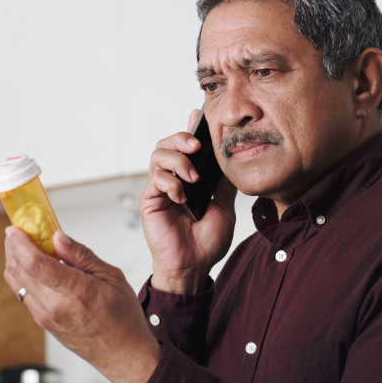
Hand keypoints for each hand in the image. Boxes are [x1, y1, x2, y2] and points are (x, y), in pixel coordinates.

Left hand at [3, 227, 159, 382]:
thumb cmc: (123, 318)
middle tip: (19, 230)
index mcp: (74, 291)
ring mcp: (45, 316)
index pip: (35, 263)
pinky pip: (24, 294)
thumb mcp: (111, 276)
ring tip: (26, 245)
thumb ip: (81, 255)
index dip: (20, 242)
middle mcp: (54, 306)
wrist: (123, 354)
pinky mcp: (43, 322)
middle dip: (13, 246)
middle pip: (18, 270)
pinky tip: (35, 266)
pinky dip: (24, 276)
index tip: (14, 228)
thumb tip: (59, 237)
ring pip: (16, 283)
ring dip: (15, 261)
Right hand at [139, 109, 237, 294]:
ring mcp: (159, 189)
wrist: (194, 267)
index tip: (198, 115)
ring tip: (193, 177)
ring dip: (177, 160)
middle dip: (181, 137)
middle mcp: (172, 179)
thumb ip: (223, 183)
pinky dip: (170, 182)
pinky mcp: (149, 201)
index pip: (185, 146)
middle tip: (197, 145)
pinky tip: (182, 196)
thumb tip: (232, 158)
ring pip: (157, 155)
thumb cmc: (207, 241)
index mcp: (189, 178)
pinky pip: (154, 179)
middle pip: (166, 143)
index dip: (190, 128)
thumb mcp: (224, 206)